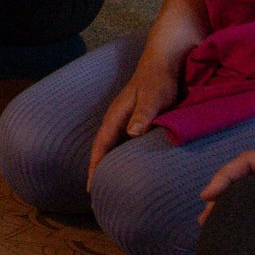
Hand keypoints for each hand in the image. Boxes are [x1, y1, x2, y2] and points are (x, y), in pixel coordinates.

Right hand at [89, 47, 186, 175]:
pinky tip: (129, 164)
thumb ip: (144, 114)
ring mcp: (126, 119)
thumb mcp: (154, 97)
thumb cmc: (159, 79)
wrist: (164, 60)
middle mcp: (118, 119)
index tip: (91, 187)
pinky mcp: (137, 119)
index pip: (101, 145)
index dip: (95, 166)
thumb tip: (131, 134)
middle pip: (103, 148)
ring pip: (113, 145)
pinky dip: (122, 154)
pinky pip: (124, 141)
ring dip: (109, 162)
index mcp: (117, 116)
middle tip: (96, 193)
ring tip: (109, 183)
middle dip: (97, 169)